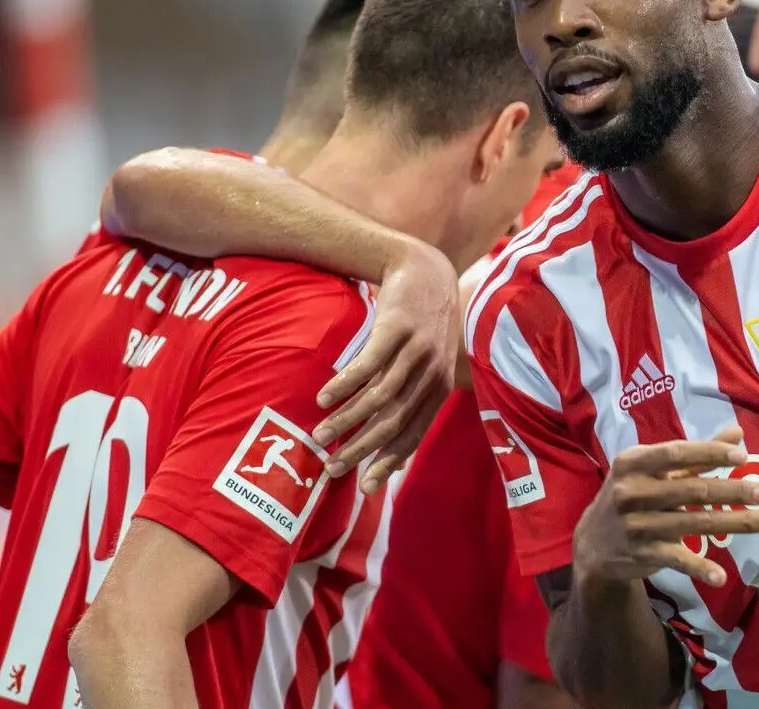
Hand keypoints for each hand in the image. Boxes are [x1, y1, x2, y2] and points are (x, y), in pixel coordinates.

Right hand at [313, 242, 457, 491]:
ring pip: (379, 398)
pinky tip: (324, 397)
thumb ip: (412, 396)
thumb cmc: (421, 324)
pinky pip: (368, 365)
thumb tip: (390, 440)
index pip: (413, 436)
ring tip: (319, 435)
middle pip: (393, 423)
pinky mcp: (398, 328)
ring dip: (346, 421)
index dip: (388, 463)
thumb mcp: (426, 362)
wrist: (426, 271)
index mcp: (439, 389)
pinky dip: (345, 385)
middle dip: (361, 450)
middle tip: (331, 467)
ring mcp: (417, 350)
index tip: (364, 487)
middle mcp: (432, 374)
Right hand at [573, 427, 758, 587]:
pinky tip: (721, 576)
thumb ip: (696, 455)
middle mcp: (631, 492)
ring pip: (695, 524)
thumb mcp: (654, 471)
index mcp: (632, 463)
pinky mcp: (643, 554)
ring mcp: (637, 525)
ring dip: (736, 523)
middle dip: (732, 491)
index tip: (743, 456)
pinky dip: (700, 568)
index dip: (710, 453)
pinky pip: (677, 560)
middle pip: (692, 490)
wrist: (592, 543)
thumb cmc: (632, 495)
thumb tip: (738, 434)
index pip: (676, 453)